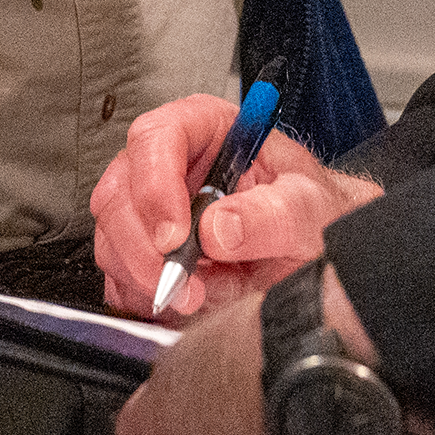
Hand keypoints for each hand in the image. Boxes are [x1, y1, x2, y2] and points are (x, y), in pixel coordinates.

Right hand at [92, 94, 383, 318]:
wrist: (323, 254)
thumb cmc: (318, 215)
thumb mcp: (315, 208)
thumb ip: (276, 214)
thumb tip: (218, 228)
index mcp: (209, 130)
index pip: (157, 136)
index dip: (154, 184)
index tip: (174, 236)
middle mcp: (173, 165)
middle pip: (119, 192)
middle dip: (143, 248)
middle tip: (182, 285)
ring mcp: (154, 211)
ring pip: (111, 238)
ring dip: (146, 278)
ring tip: (199, 297)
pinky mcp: (148, 254)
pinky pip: (118, 277)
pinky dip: (144, 298)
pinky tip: (184, 305)